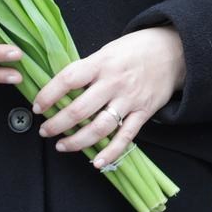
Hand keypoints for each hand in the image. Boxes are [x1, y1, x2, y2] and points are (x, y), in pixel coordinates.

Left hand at [34, 27, 185, 169]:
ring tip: (62, 145)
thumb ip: (88, 69)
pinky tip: (97, 162)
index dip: (48, 95)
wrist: (175, 50)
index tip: (37, 106)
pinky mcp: (144, 112)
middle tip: (44, 130)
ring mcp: (130, 99)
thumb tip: (61, 89)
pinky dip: (111, 152)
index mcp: (102, 63)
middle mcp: (115, 82)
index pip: (68, 80)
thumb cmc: (136, 49)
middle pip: (79, 110)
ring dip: (77, 141)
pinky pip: (126, 137)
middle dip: (56, 124)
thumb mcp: (108, 50)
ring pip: (99, 128)